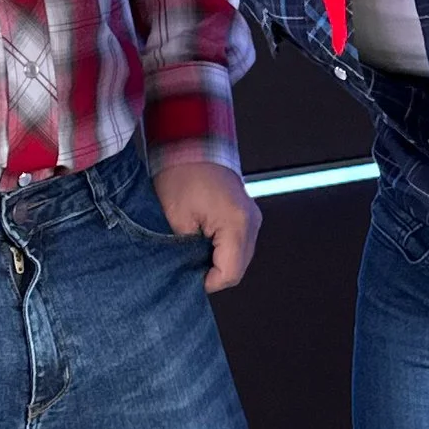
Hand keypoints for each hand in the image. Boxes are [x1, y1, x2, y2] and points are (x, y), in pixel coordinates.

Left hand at [154, 157, 261, 291]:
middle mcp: (251, 222)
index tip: (186, 277)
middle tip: (186, 265)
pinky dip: (221, 249)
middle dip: (212, 272)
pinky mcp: (246, 215)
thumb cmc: (181, 175)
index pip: (230, 274)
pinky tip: (202, 242)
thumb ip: (187, 253)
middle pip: (238, 269)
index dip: (206, 282)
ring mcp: (252, 218)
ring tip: (192, 250)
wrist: (190, 146)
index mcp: (237, 224)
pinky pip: (238, 244)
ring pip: (239, 258)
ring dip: (217, 261)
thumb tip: (190, 273)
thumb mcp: (177, 220)